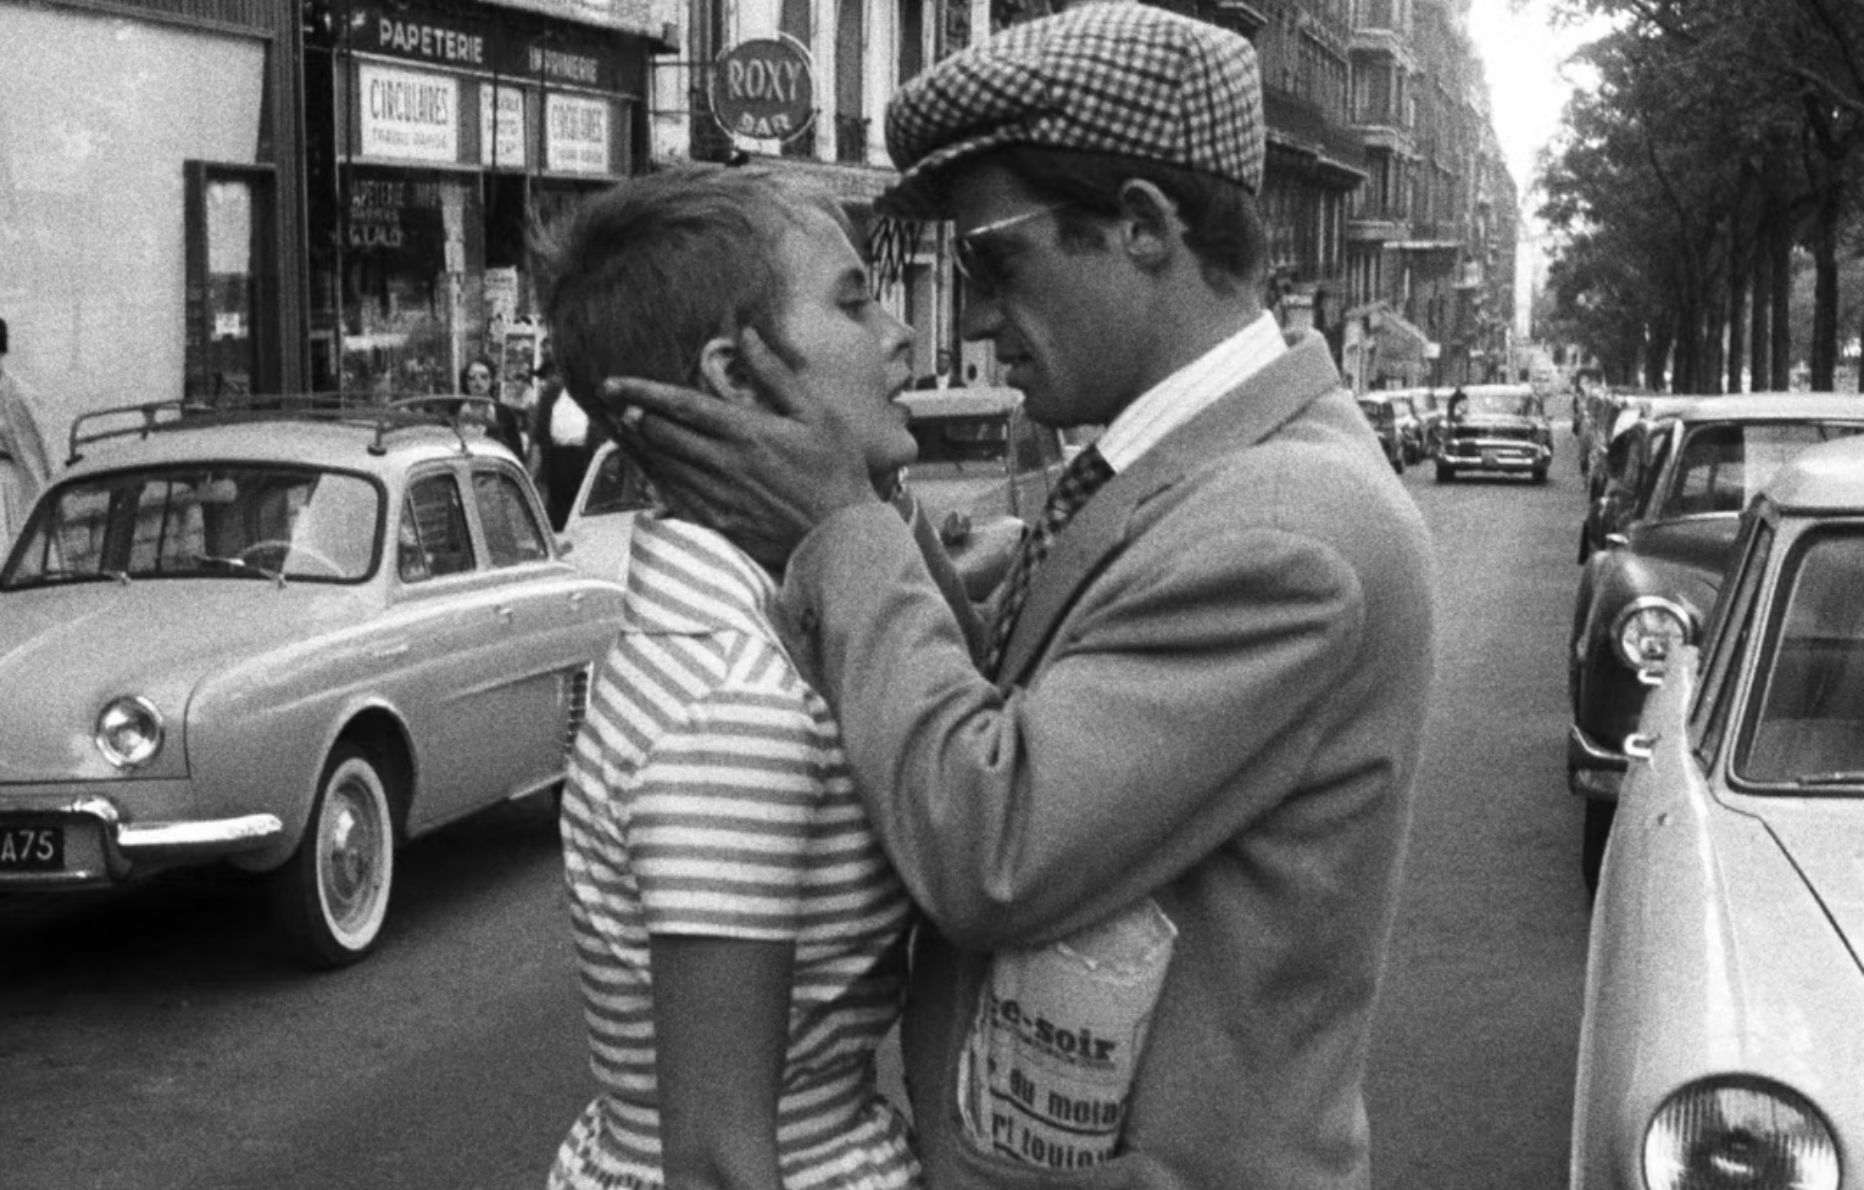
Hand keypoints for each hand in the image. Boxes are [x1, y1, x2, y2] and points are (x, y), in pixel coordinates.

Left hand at [598, 328, 879, 569]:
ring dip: (637, 446)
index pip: (680, 405)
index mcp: (746, 432)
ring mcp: (717, 497)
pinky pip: (673, 499)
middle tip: (612, 403)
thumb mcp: (816, 414)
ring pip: (661, 466)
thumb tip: (748, 335)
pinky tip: (647, 471)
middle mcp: (724, 463)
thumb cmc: (836, 471)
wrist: (841, 536)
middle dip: (632, 416)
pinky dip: (654, 481)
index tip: (613, 383)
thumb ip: (776, 375)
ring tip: (620, 430)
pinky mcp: (718, 523)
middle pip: (662, 435)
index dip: (641, 392)